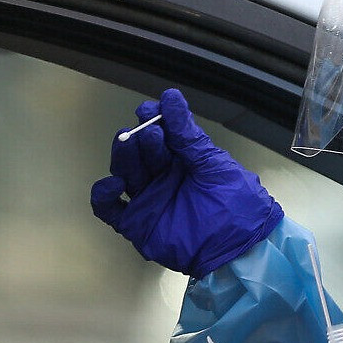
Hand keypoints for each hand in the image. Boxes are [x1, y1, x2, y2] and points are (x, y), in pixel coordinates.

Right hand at [90, 88, 282, 276]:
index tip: (149, 108)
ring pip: (125, 173)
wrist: (238, 246)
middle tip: (148, 130)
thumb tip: (170, 97)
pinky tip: (114, 183)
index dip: (153, 120)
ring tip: (132, 143)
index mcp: (182, 161)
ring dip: (124, 157)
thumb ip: (187, 135)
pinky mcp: (136, 224)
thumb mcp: (213, 163)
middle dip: (140, 138)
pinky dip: (104, 194)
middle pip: (140, 152)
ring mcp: (148, 199)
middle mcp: (162, 177)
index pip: (160, 136)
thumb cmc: (234, 201)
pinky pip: (109, 208)